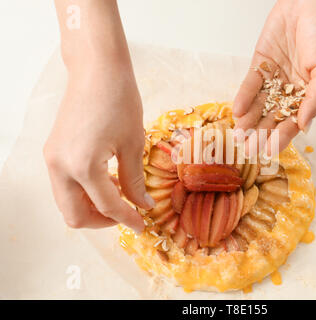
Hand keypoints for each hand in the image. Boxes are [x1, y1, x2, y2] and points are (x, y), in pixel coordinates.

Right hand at [44, 60, 153, 231]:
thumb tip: (142, 205)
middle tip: (127, 214)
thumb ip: (134, 180)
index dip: (127, 218)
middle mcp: (60, 167)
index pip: (106, 206)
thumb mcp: (133, 144)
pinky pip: (65, 185)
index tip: (142, 224)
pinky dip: (84, 192)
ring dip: (91, 207)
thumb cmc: (118, 100)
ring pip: (66, 202)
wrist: (96, 69)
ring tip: (120, 197)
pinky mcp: (53, 151)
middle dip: (102, 221)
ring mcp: (52, 159)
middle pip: (74, 215)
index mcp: (82, 166)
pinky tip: (107, 181)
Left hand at [233, 0, 315, 154]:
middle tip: (248, 150)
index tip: (269, 151)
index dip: (281, 137)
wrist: (309, 3)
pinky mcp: (260, 66)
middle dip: (260, 134)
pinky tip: (237, 111)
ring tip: (239, 135)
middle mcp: (289, 91)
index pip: (292, 122)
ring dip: (249, 120)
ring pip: (259, 105)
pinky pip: (250, 85)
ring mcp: (273, 79)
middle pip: (272, 117)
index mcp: (308, 95)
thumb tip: (304, 127)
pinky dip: (244, 97)